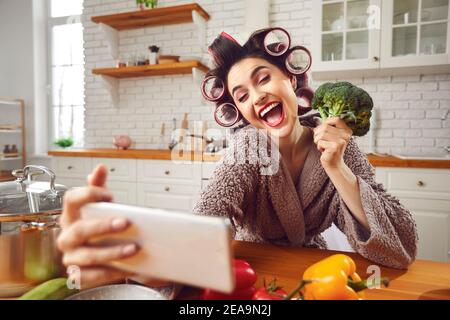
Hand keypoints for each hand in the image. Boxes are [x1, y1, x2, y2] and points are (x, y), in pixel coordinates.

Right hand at [57, 164, 138, 288]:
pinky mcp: (78, 276)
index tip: (110, 195)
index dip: (88, 195)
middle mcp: (67, 237)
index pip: (70, 200)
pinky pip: (91, 277)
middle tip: (126, 222)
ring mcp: (71, 257)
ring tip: (134, 248)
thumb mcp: (101, 206)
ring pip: (87, 256)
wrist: (101, 254)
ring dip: (112, 252)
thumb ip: (99, 186)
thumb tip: (100, 167)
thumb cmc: (98, 226)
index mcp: (70, 216)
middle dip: (103, 226)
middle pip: (79, 230)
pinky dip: (110, 273)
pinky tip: (126, 269)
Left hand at [313, 117, 352, 169]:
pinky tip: (324, 151)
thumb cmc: (330, 148)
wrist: (334, 164)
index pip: (336, 119)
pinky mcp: (335, 147)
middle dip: (318, 133)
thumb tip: (316, 119)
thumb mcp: (332, 136)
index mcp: (347, 130)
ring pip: (321, 134)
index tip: (324, 129)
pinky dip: (319, 147)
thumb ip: (328, 127)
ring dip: (318, 140)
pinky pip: (320, 142)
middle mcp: (346, 135)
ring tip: (323, 146)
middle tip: (321, 141)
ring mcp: (341, 141)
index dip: (327, 122)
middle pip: (325, 126)